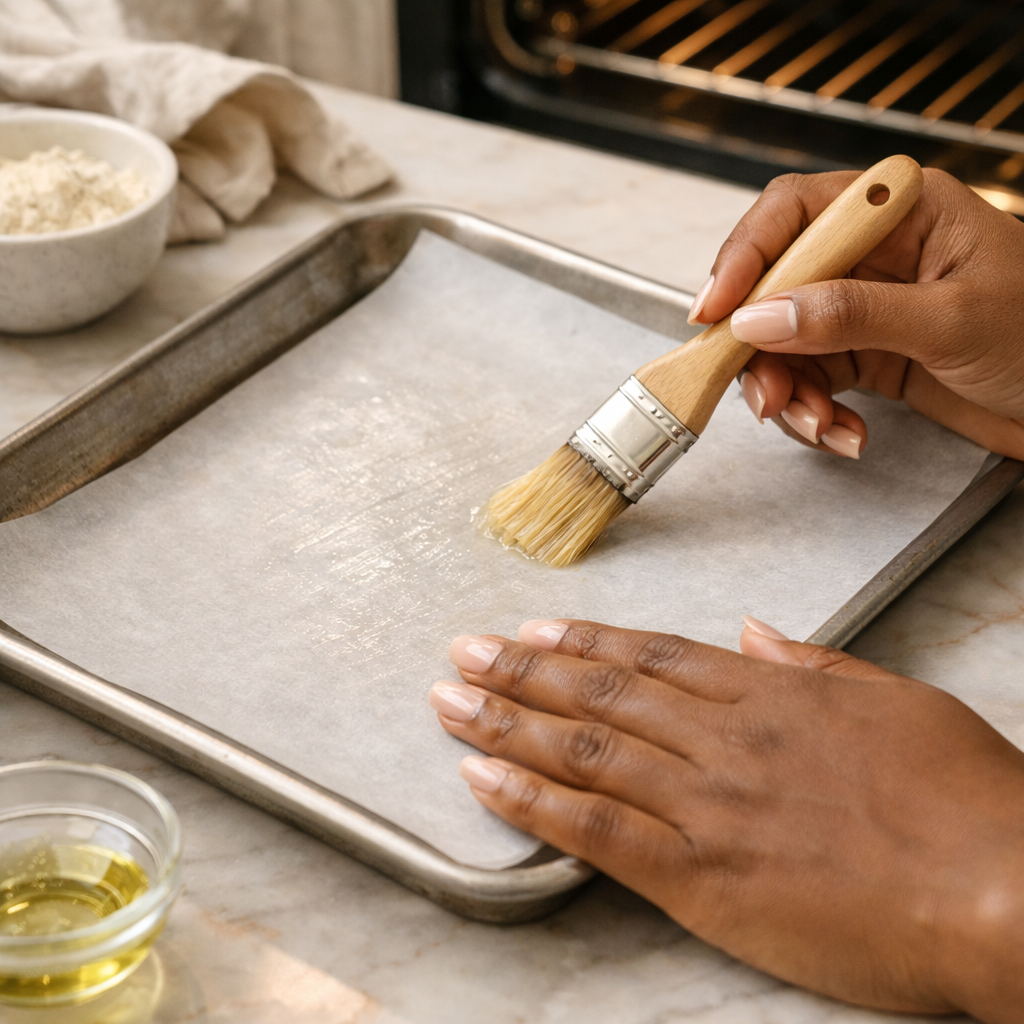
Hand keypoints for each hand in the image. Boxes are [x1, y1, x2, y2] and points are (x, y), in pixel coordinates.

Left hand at [429, 619, 1023, 1020]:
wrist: (1003, 887)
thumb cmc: (962, 796)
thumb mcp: (894, 701)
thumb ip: (811, 665)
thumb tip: (752, 633)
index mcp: (768, 696)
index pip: (651, 657)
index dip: (584, 640)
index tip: (534, 625)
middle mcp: (722, 739)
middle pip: (601, 691)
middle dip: (523, 667)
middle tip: (465, 649)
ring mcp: (706, 805)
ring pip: (583, 748)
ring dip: (507, 718)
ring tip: (450, 697)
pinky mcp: (702, 878)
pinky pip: (596, 830)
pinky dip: (532, 800)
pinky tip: (482, 775)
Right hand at [687, 168, 1023, 460]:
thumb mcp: (952, 320)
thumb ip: (853, 314)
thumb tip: (762, 317)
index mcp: (900, 214)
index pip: (795, 212)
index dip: (745, 256)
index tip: (715, 312)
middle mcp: (873, 255)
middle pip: (775, 287)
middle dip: (761, 349)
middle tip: (767, 396)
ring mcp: (864, 306)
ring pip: (783, 343)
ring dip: (789, 393)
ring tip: (819, 427)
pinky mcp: (864, 355)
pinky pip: (809, 381)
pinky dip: (814, 414)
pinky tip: (844, 434)